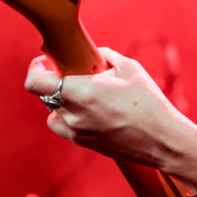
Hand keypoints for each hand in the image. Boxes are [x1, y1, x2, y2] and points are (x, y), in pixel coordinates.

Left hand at [25, 47, 186, 168]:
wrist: (161, 138)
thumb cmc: (148, 101)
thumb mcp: (130, 68)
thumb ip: (106, 56)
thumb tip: (94, 54)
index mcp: (81, 91)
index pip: (35, 82)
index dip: (36, 68)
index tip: (45, 62)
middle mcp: (73, 113)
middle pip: (47, 93)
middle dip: (57, 80)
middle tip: (75, 73)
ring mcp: (75, 130)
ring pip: (55, 109)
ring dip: (64, 98)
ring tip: (88, 94)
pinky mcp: (82, 142)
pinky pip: (63, 125)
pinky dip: (69, 115)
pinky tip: (89, 110)